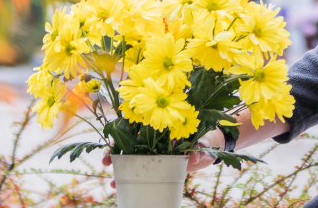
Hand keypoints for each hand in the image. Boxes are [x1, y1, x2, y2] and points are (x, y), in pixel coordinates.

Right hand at [101, 130, 225, 187]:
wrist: (212, 148)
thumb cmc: (207, 138)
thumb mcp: (204, 139)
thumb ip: (200, 145)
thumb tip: (195, 155)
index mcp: (161, 131)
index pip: (137, 128)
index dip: (121, 133)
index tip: (112, 142)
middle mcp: (155, 142)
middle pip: (128, 145)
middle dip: (114, 152)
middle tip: (105, 162)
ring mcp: (156, 155)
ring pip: (132, 161)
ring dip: (120, 171)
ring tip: (112, 183)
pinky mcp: (160, 168)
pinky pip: (142, 174)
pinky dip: (131, 181)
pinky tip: (122, 189)